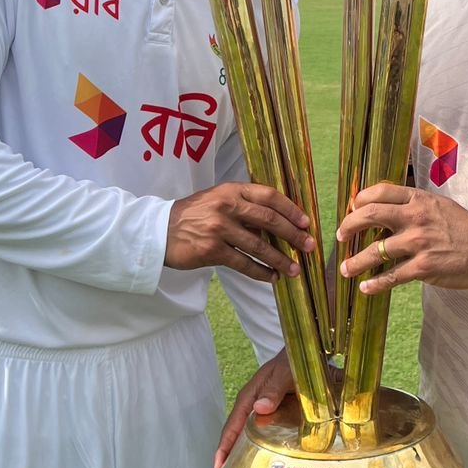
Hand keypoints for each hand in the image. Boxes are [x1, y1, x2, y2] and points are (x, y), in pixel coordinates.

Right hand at [165, 183, 314, 282]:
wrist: (158, 231)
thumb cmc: (192, 215)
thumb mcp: (216, 200)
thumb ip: (243, 206)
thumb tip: (276, 221)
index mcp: (231, 190)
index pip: (269, 196)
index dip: (290, 209)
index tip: (306, 222)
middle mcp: (227, 206)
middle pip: (269, 220)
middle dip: (293, 235)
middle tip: (309, 246)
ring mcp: (219, 228)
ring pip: (259, 246)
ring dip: (281, 259)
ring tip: (295, 269)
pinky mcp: (212, 250)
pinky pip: (243, 263)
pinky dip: (261, 272)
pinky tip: (272, 278)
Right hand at [214, 348, 295, 467]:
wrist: (306, 352)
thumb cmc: (291, 360)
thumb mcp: (284, 372)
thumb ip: (274, 389)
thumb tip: (259, 408)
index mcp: (250, 397)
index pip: (232, 426)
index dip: (224, 448)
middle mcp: (255, 407)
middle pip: (239, 436)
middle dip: (232, 458)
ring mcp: (266, 413)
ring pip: (253, 438)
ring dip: (249, 456)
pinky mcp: (279, 416)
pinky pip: (269, 435)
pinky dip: (267, 450)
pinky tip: (275, 464)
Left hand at [336, 183, 467, 295]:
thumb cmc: (464, 226)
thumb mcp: (438, 204)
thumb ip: (413, 205)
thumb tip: (384, 209)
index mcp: (418, 199)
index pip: (379, 192)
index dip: (358, 200)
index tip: (351, 210)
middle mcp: (415, 217)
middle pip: (369, 215)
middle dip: (348, 226)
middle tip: (340, 236)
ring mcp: (419, 243)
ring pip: (375, 251)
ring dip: (355, 262)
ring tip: (345, 268)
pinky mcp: (424, 267)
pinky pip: (391, 276)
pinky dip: (375, 283)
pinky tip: (366, 287)